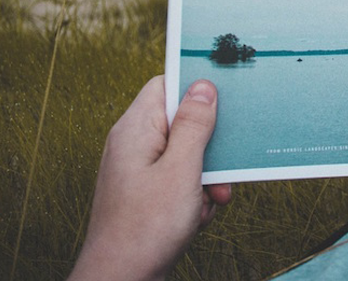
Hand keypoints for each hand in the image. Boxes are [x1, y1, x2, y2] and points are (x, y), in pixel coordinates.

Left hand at [69, 76, 232, 280]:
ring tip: (206, 200)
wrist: (122, 279)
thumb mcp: (181, 169)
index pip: (166, 85)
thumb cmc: (145, 228)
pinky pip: (181, 179)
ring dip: (206, 176)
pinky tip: (194, 217)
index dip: (195, 88)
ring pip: (187, 155)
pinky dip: (194, 195)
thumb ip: (193, 125)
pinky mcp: (148, 192)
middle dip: (208, 146)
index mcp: (135, 129)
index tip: (225, 96)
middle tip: (219, 168)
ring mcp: (140, 169)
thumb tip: (203, 86)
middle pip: (182, 122)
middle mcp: (134, 144)